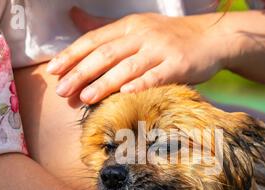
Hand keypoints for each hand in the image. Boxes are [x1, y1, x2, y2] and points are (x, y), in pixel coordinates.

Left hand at [47, 7, 228, 103]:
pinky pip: (157, 75)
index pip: (94, 40)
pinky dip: (141, 84)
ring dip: (104, 82)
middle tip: (62, 91)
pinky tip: (125, 94)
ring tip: (84, 98)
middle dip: (81, 73)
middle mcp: (142, 35)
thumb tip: (74, 16)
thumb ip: (105, 27)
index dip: (71, 55)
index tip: (52, 71)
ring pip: (127, 66)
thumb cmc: (170, 37)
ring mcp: (161, 50)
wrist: (211, 38)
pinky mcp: (179, 64)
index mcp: (129, 27)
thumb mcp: (137, 26)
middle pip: (105, 54)